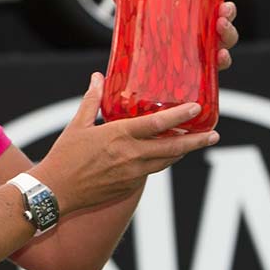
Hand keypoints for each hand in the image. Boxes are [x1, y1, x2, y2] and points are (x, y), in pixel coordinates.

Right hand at [33, 72, 219, 214]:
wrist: (55, 192)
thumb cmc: (64, 156)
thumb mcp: (77, 125)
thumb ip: (92, 100)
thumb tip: (97, 77)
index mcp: (119, 136)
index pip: (158, 124)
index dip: (181, 116)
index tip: (197, 109)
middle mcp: (131, 155)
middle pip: (173, 147)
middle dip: (196, 141)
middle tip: (214, 135)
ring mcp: (132, 174)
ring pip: (166, 161)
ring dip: (182, 152)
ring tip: (194, 143)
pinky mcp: (129, 186)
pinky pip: (151, 171)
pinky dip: (161, 161)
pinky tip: (164, 155)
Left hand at [106, 0, 239, 70]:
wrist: (139, 69)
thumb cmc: (143, 34)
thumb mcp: (134, 13)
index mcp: (191, 7)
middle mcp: (202, 25)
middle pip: (225, 14)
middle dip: (229, 9)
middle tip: (224, 7)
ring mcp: (204, 46)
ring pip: (227, 37)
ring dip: (229, 30)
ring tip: (221, 25)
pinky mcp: (202, 66)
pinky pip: (218, 64)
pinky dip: (223, 59)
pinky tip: (220, 55)